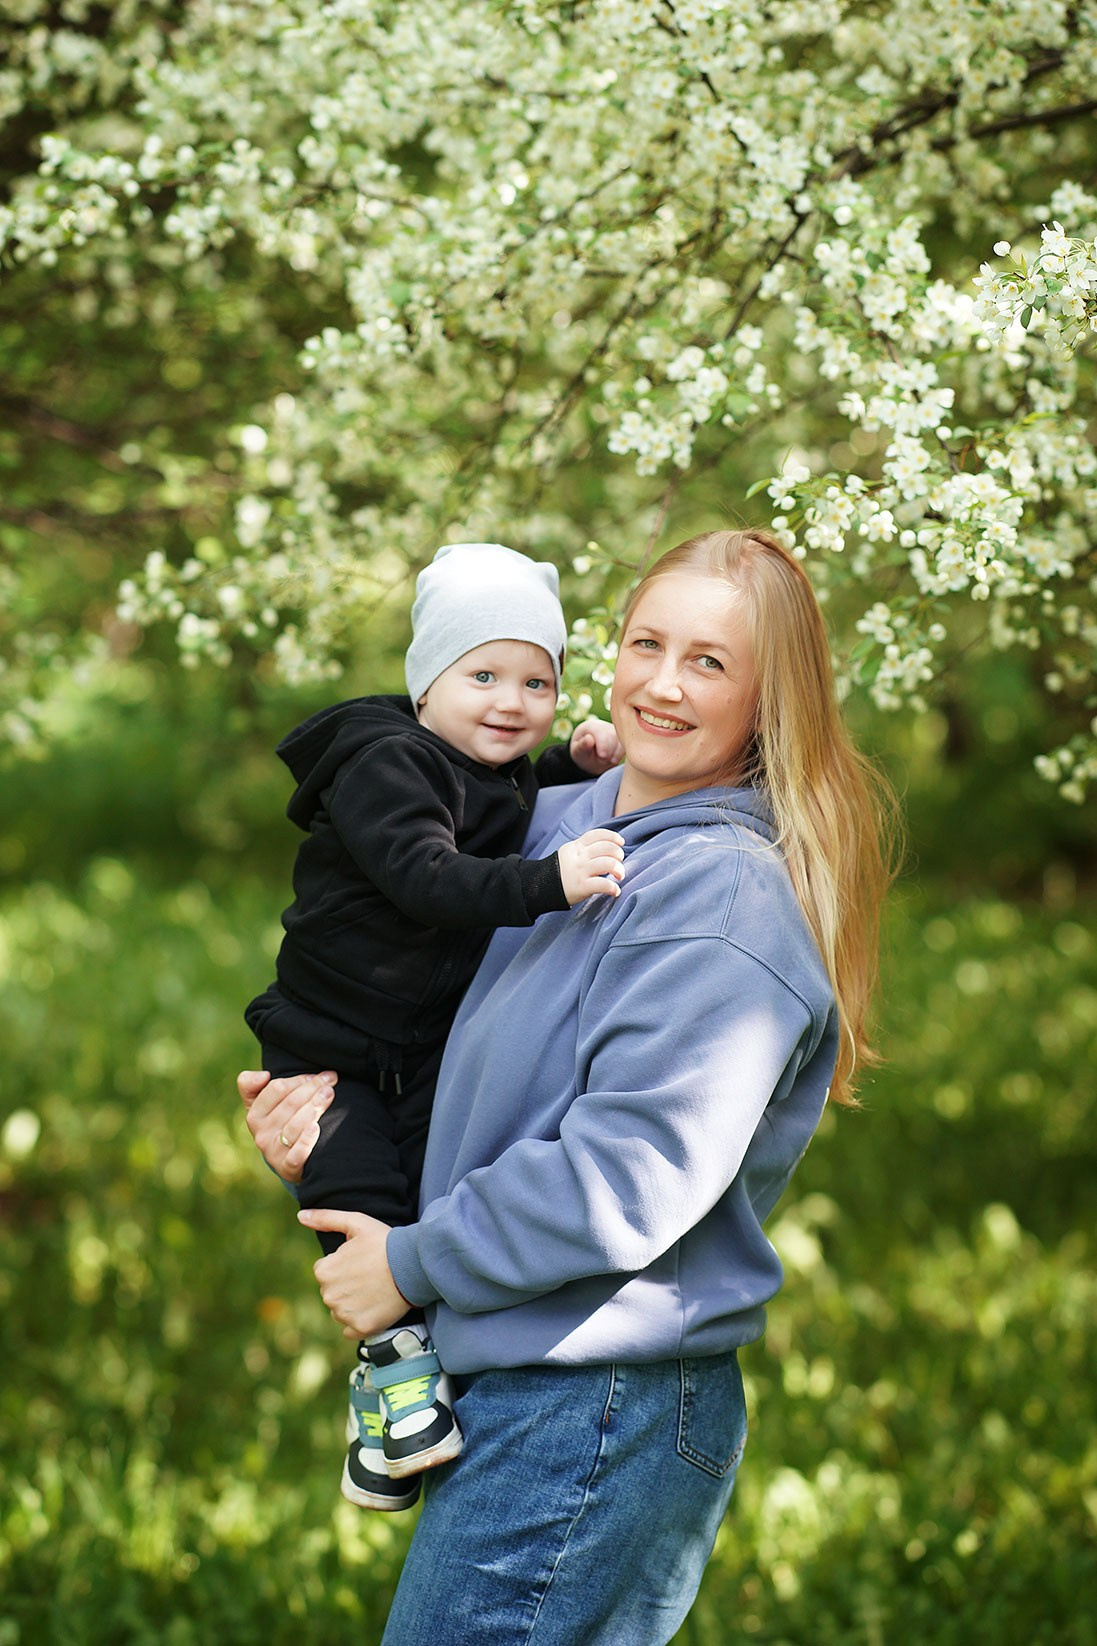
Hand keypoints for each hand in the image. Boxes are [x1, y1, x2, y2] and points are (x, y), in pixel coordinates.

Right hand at [238, 1067, 335, 1182]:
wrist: (287, 1159)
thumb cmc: (278, 1122)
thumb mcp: (260, 1103)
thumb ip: (250, 1084)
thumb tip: (264, 1076)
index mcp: (254, 1115)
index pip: (277, 1088)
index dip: (299, 1079)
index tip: (316, 1076)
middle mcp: (261, 1134)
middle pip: (290, 1104)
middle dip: (313, 1088)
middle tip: (331, 1079)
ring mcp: (274, 1152)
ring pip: (295, 1125)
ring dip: (314, 1106)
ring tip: (329, 1094)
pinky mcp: (287, 1167)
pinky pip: (297, 1154)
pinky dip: (306, 1140)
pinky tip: (316, 1127)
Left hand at [299, 1208, 409, 1337]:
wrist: (414, 1266)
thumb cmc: (384, 1242)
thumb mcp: (356, 1222)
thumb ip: (325, 1218)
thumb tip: (301, 1215)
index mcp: (324, 1272)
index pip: (325, 1272)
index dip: (343, 1265)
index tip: (361, 1261)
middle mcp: (329, 1296)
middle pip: (332, 1292)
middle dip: (346, 1285)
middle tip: (369, 1275)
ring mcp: (345, 1314)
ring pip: (340, 1311)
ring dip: (353, 1303)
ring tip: (375, 1290)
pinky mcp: (361, 1328)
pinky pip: (351, 1330)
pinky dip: (360, 1321)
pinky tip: (374, 1307)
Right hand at [557, 827, 625, 904]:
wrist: (542, 887)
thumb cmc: (561, 871)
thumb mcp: (569, 853)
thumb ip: (585, 848)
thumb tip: (609, 846)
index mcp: (576, 846)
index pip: (597, 835)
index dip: (612, 836)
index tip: (621, 842)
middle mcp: (579, 857)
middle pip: (606, 847)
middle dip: (618, 854)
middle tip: (619, 862)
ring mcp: (580, 871)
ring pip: (607, 863)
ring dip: (619, 869)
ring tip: (620, 876)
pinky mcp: (581, 886)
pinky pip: (603, 884)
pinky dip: (613, 888)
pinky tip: (615, 891)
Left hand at [569, 717, 623, 775]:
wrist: (590, 758)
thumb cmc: (583, 754)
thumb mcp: (578, 752)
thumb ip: (582, 746)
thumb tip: (589, 738)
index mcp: (591, 726)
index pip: (601, 732)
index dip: (603, 745)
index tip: (602, 756)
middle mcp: (605, 725)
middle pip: (613, 736)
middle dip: (608, 751)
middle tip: (601, 759)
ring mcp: (615, 732)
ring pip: (622, 741)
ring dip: (615, 754)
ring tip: (605, 759)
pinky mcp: (623, 738)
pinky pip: (626, 746)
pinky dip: (620, 755)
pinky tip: (613, 759)